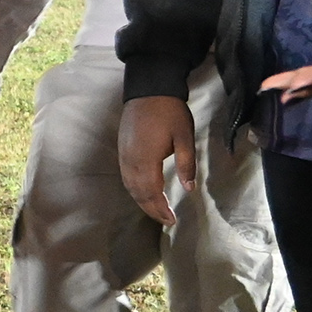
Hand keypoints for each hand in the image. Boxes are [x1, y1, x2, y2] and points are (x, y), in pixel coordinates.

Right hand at [118, 94, 197, 226]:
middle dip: (152, 210)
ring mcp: (124, 156)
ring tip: (156, 211)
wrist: (148, 90)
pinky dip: (135, 190)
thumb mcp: (185, 137)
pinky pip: (126, 178)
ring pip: (130, 187)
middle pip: (138, 194)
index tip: (172, 221)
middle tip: (166, 221)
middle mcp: (131, 162)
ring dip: (142, 202)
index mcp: (147, 160)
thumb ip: (186, 164)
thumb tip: (189, 189)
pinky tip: (143, 193)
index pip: (152, 193)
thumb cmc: (170, 113)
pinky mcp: (122, 150)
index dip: (161, 209)